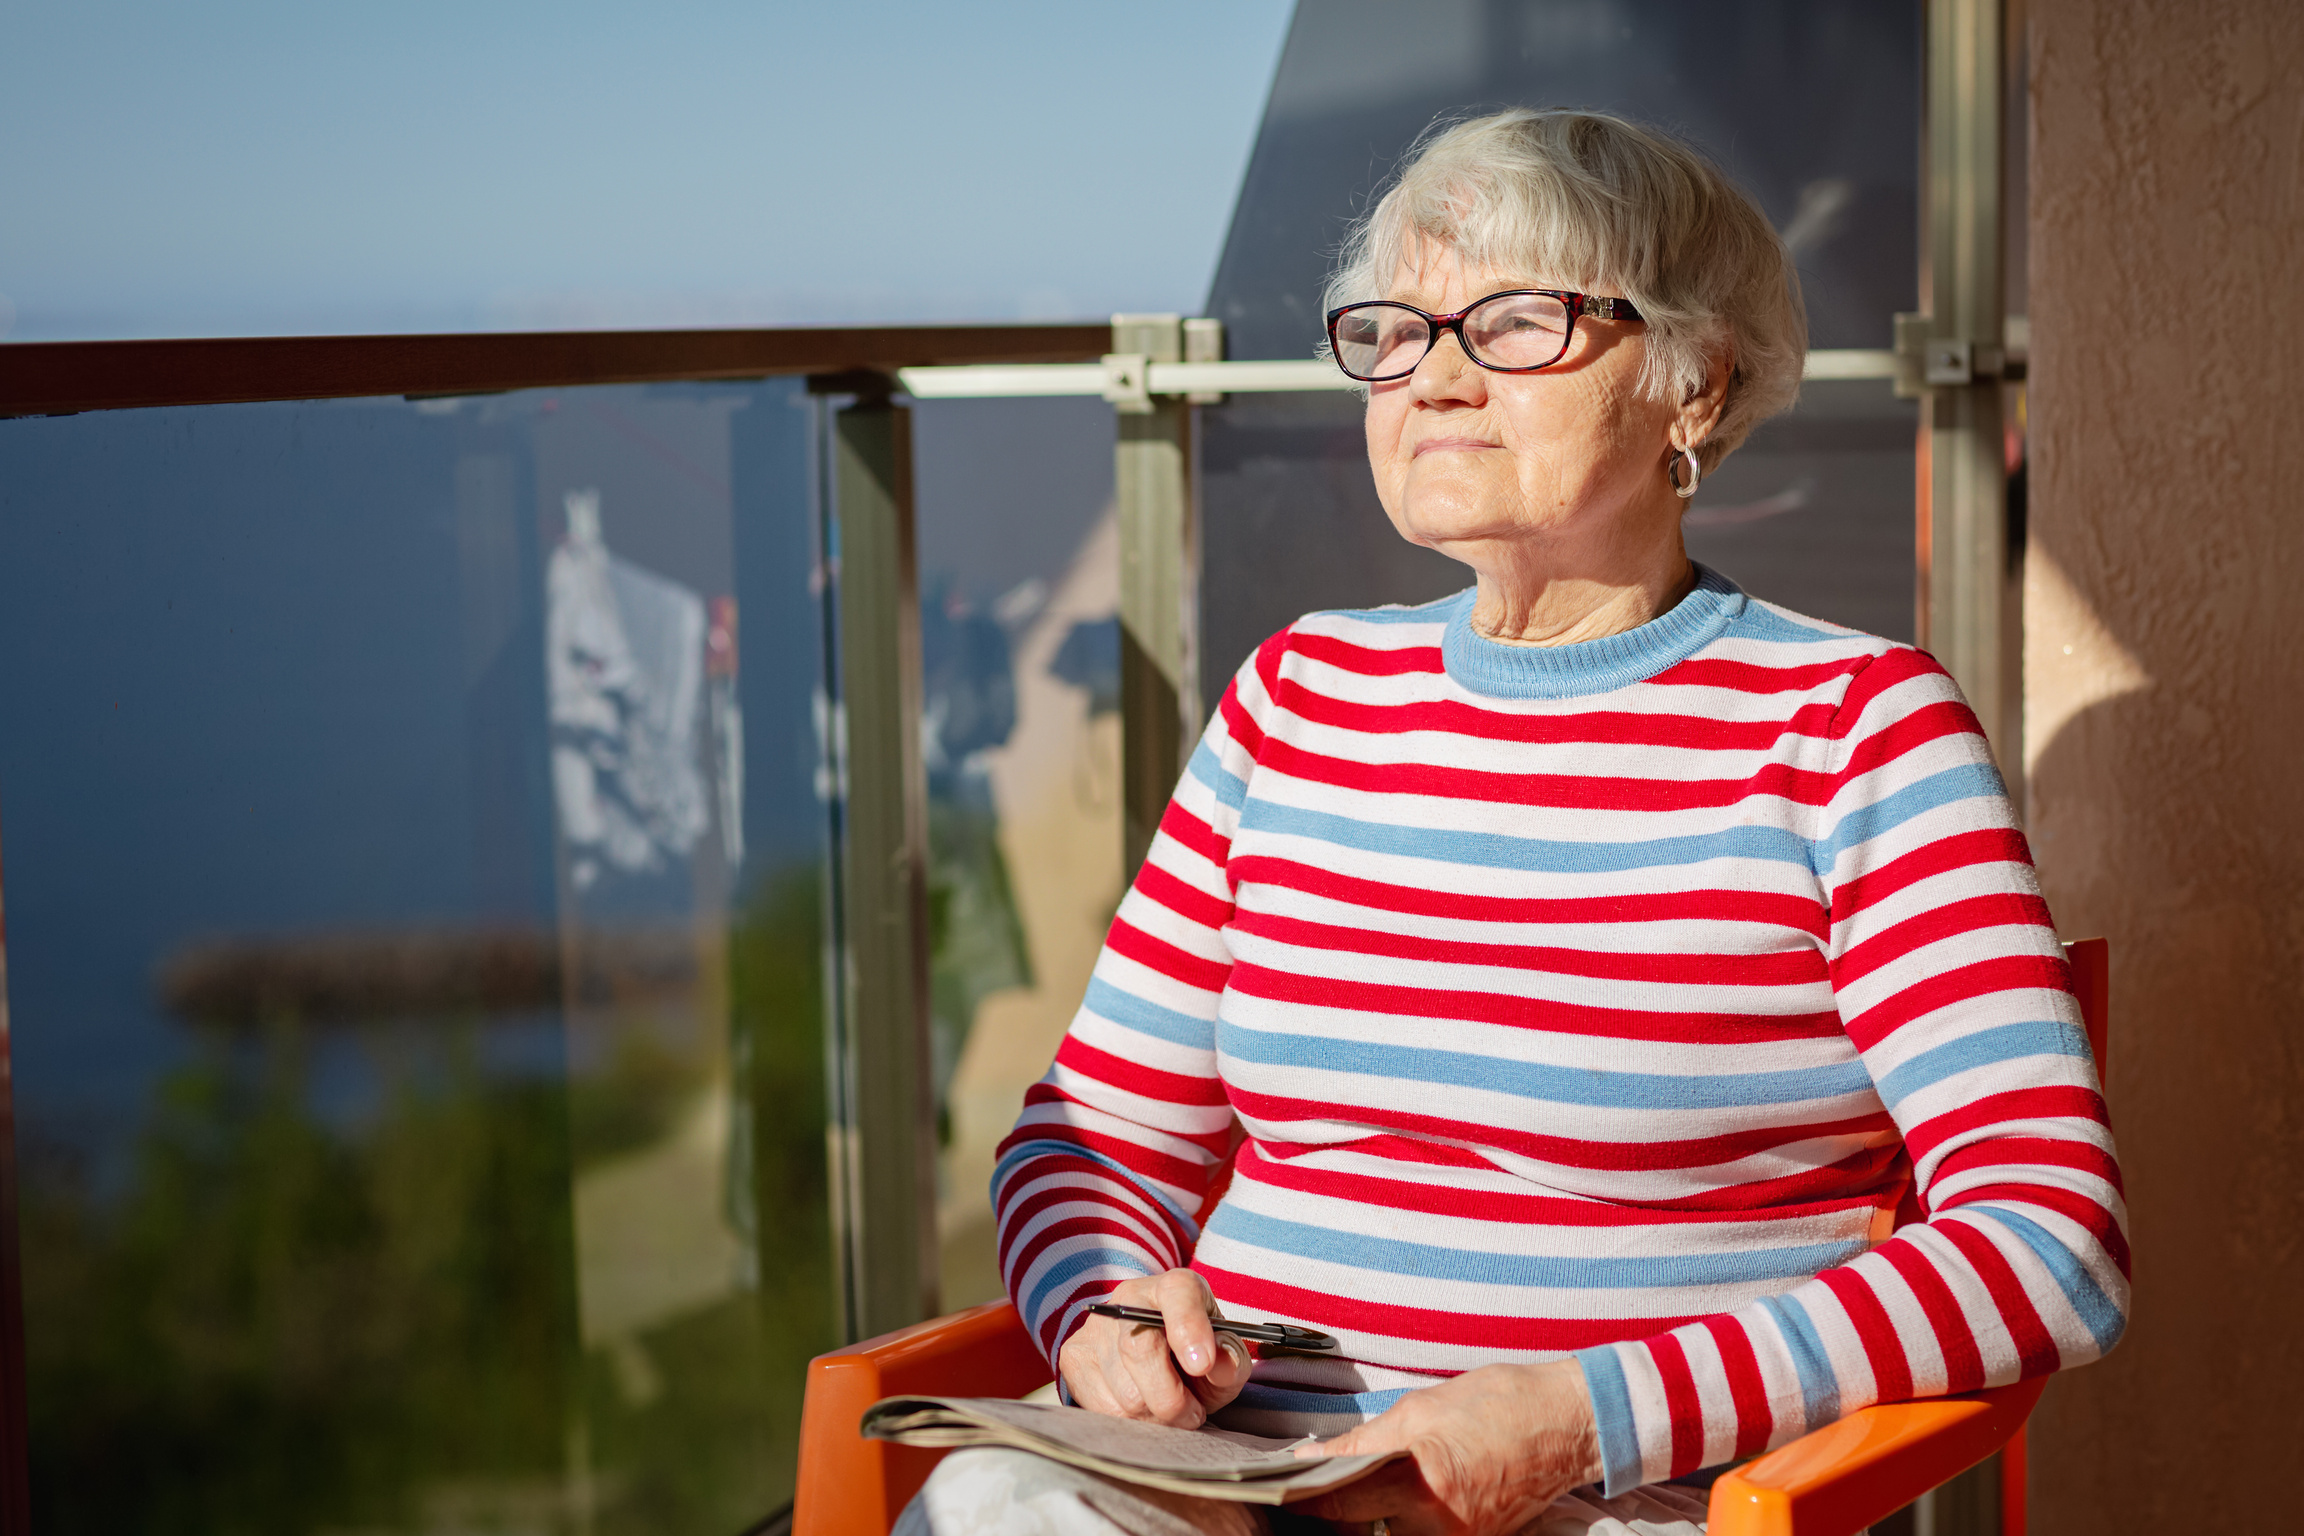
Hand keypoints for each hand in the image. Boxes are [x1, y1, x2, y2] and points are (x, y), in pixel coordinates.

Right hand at [1058, 1268, 1250, 1427]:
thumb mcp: (1223, 1352)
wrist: (1151, 1346)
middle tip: (1193, 1413)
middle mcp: (1128, 1298)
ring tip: (1167, 1408)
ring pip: (1124, 1393)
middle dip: (1173, 1399)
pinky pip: (1102, 1410)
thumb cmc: (1195, 1351)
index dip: (1189, 1329)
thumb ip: (1230, 1358)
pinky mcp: (1072, 1357)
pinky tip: (1142, 1410)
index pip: (1177, 1295)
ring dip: (1154, 1418)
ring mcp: (1094, 1326)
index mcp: (1174, 1287)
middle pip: (1140, 1351)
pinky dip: (1130, 1422)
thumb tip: (1218, 1365)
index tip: (1201, 1364)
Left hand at [1287, 1360, 1602, 1535]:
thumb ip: (1360, 1443)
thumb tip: (1307, 1459)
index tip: (1280, 1489)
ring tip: (1350, 1495)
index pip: (1339, 1504)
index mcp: (1422, 1485)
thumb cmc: (1499, 1405)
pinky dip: (1395, 1524)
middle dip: (1333, 1516)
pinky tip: (1386, 1504)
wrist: (1568, 1424)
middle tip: (1312, 1493)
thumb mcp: (1419, 1410)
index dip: (1302, 1497)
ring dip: (1363, 1522)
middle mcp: (1440, 1528)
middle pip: (1360, 1535)